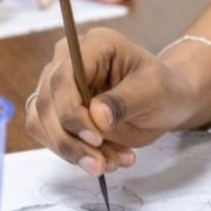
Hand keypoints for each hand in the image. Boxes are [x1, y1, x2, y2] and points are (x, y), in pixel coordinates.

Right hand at [25, 28, 197, 175]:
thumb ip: (123, 102)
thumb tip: (96, 117)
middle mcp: (68, 62)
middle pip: (47, 104)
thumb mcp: (153, 91)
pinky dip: (74, 154)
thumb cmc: (163, 88)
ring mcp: (59, 88)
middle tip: (100, 164)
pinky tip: (106, 160)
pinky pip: (50, 137)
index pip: (63, 78)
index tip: (95, 139)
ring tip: (110, 163)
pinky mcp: (58, 112)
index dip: (72, 112)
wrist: (166, 102)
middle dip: (71, 141)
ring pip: (43, 124)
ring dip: (72, 151)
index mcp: (93, 45)